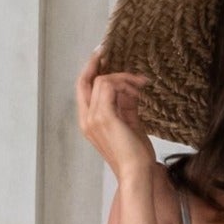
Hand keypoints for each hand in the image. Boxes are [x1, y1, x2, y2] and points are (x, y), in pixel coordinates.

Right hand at [75, 45, 156, 181]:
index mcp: (89, 123)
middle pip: (84, 81)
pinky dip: (123, 83)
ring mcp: (93, 118)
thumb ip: (125, 106)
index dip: (90, 72)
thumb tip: (129, 89)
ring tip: (139, 84)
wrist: (137, 173)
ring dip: (122, 78)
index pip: (83, 90)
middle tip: (106, 50)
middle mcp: (86, 120)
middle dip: (94, 63)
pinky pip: (108, 86)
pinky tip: (137, 89)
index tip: (101, 57)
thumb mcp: (130, 125)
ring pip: (101, 81)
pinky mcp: (104, 116)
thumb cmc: (135, 155)